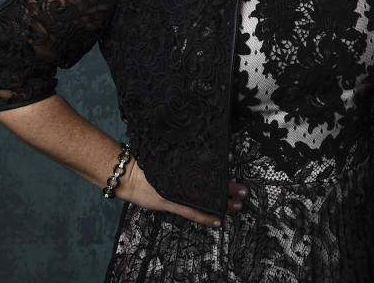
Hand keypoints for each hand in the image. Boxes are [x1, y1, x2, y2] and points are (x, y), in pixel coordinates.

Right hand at [117, 158, 248, 227]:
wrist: (129, 177)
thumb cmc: (146, 167)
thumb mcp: (166, 159)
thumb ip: (182, 158)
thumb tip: (201, 153)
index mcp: (182, 165)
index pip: (205, 162)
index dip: (220, 161)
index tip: (232, 158)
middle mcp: (183, 177)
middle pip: (211, 181)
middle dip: (230, 186)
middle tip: (244, 189)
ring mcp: (179, 191)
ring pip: (206, 197)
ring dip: (224, 202)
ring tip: (238, 205)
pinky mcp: (172, 203)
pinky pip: (193, 212)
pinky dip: (206, 217)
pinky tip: (218, 221)